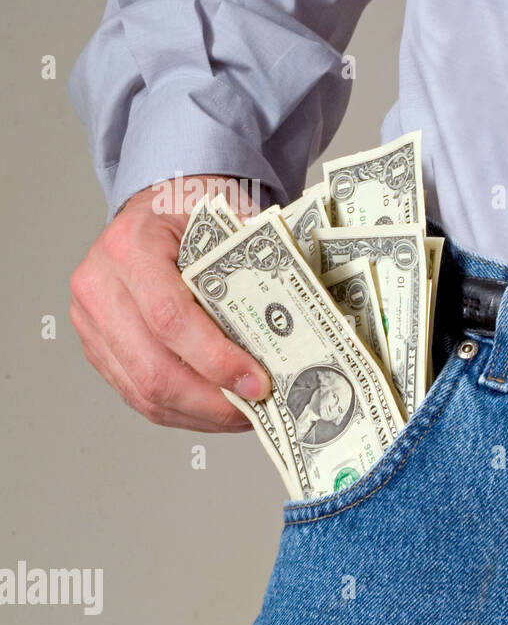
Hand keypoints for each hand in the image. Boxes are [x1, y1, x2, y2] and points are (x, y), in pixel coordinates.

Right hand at [69, 177, 270, 431]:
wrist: (154, 208)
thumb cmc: (192, 212)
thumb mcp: (228, 218)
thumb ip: (257, 264)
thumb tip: (300, 326)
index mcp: (131, 246)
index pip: (169, 317)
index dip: (216, 359)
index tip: (258, 383)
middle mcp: (99, 284)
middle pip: (153, 368)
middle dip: (212, 401)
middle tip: (258, 410)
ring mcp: (91, 320)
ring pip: (143, 391)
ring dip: (200, 414)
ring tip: (245, 416)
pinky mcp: (96, 346)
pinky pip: (137, 394)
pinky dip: (182, 411)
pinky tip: (218, 411)